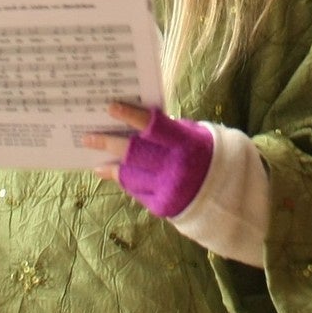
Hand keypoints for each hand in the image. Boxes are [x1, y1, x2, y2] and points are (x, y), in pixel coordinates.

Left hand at [83, 99, 213, 218]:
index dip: (131, 116)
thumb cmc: (200, 152)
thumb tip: (129, 120)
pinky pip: (136, 191)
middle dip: (107, 144)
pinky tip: (115, 175)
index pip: (153, 126)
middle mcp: (175, 166)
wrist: (224, 191)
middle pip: (133, 153)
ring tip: (97, 163)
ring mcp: (167, 188)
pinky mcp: (161, 206)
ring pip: (129, 176)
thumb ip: (165, 128)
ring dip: (111, 168)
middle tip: (87, 138)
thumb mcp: (190, 135)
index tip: (110, 107)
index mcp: (184, 142)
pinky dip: (126, 181)